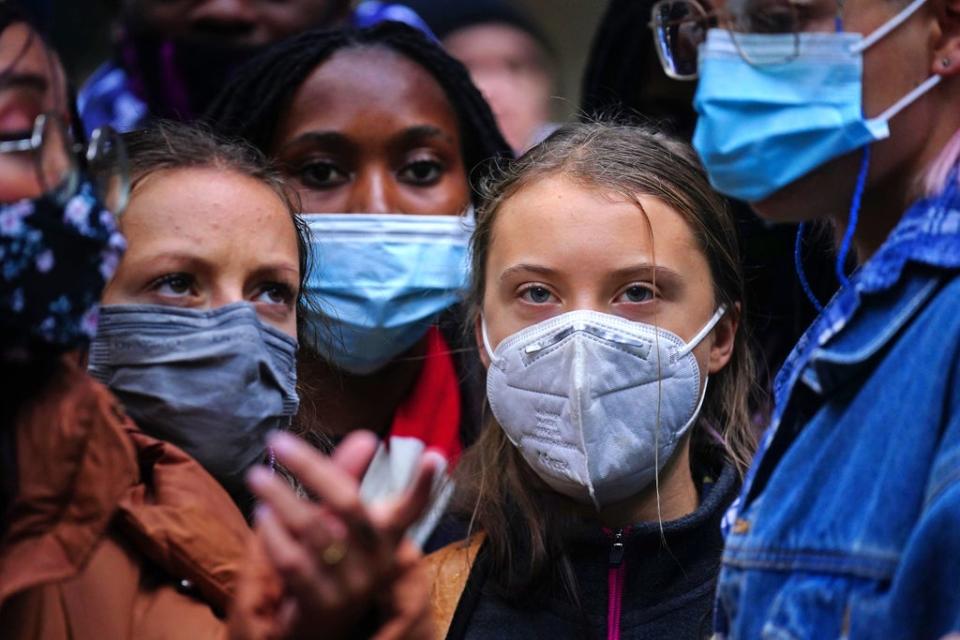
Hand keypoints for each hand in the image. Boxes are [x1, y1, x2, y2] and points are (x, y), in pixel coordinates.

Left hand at [242, 430, 440, 638]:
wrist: (319, 629)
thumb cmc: (332, 562)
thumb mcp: (342, 521)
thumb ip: (348, 478)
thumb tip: (366, 438)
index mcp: (387, 536)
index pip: (412, 509)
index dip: (424, 485)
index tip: (433, 456)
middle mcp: (376, 559)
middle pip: (348, 503)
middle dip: (311, 468)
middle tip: (278, 441)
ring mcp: (350, 583)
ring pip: (314, 529)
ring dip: (281, 497)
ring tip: (257, 476)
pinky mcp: (320, 602)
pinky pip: (292, 561)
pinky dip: (273, 534)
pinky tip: (261, 515)